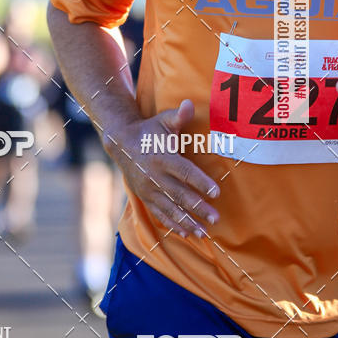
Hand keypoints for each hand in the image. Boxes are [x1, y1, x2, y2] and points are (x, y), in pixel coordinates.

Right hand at [102, 99, 219, 238]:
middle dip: (198, 208)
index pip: (184, 172)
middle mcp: (154, 176)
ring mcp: (148, 189)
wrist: (121, 143)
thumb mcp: (162, 121)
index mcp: (162, 157)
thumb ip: (178, 116)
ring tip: (204, 233)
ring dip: (187, 222)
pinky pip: (159, 214)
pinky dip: (173, 225)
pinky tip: (187, 234)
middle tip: (215, 218)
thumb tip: (190, 104)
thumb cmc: (149, 130)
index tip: (216, 192)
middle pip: (179, 194)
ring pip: (170, 209)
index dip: (200, 182)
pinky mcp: (145, 197)